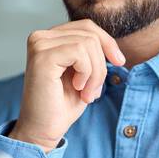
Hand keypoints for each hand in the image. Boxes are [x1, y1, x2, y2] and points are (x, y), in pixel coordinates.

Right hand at [9, 19, 124, 150]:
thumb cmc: (61, 105)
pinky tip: (77, 88)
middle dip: (101, 63)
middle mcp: (40, 37)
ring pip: (88, 43)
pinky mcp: (42, 56)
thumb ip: (92, 54)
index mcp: (49, 38)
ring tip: (86, 93)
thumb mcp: (84, 74)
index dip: (107, 42)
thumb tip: (112, 45)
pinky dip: (87, 73)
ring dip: (95, 72)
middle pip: (90, 33)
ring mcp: (39, 44)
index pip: (86, 26)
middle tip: (93, 90)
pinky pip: (80, 52)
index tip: (119, 62)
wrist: (43, 130)